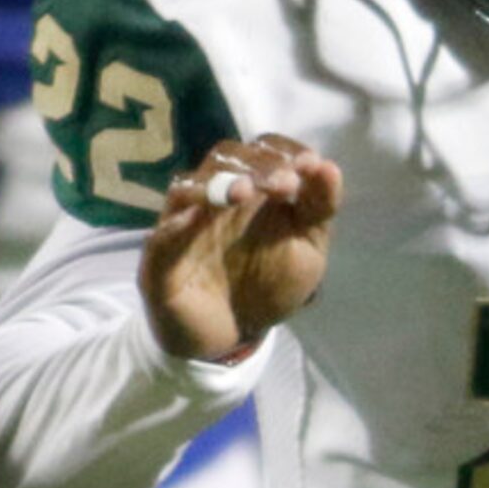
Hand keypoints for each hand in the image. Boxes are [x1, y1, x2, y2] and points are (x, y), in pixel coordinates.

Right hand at [143, 135, 343, 362]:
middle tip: (284, 184)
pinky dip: (176, 226)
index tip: (309, 164)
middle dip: (256, 164)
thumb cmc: (268, 285)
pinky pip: (161, 237)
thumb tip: (328, 166)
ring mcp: (182, 227)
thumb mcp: (307, 249)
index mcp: (252, 188)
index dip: (283, 150)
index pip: (260, 149)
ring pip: (187, 187)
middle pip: (223, 157)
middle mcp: (214, 198)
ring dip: (216, 183)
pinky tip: (195, 218)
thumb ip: (318, 209)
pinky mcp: (159, 263)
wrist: (234, 337)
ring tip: (244, 192)